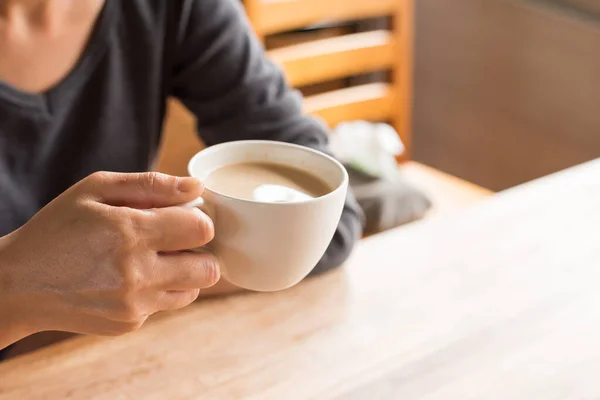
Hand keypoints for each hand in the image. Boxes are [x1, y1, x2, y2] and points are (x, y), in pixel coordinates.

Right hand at [0, 172, 218, 342]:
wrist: (16, 284)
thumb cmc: (57, 229)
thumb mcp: (95, 190)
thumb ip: (151, 185)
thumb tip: (197, 187)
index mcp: (129, 233)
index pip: (202, 229)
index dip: (197, 220)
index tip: (181, 218)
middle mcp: (136, 274)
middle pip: (209, 268)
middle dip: (199, 252)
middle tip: (173, 242)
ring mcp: (134, 305)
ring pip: (193, 290)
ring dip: (183, 273)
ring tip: (151, 260)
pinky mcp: (129, 324)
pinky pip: (166, 305)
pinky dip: (158, 291)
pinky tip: (129, 280)